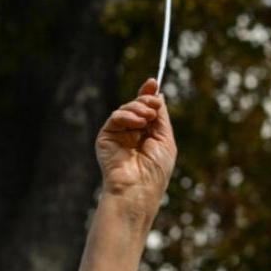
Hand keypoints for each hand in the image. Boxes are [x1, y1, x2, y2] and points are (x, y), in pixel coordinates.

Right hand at [95, 77, 176, 214]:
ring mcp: (118, 135)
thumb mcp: (165, 139)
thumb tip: (158, 95)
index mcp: (147, 135)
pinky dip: (127, 115)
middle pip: (136, 106)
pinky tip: (138, 123)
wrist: (138, 188)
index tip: (153, 81)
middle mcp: (132, 134)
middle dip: (146, 100)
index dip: (149, 95)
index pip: (146, 110)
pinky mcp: (106, 137)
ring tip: (148, 118)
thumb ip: (161, 118)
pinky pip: (116, 117)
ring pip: (126, 109)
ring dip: (139, 108)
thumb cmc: (155, 170)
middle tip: (154, 105)